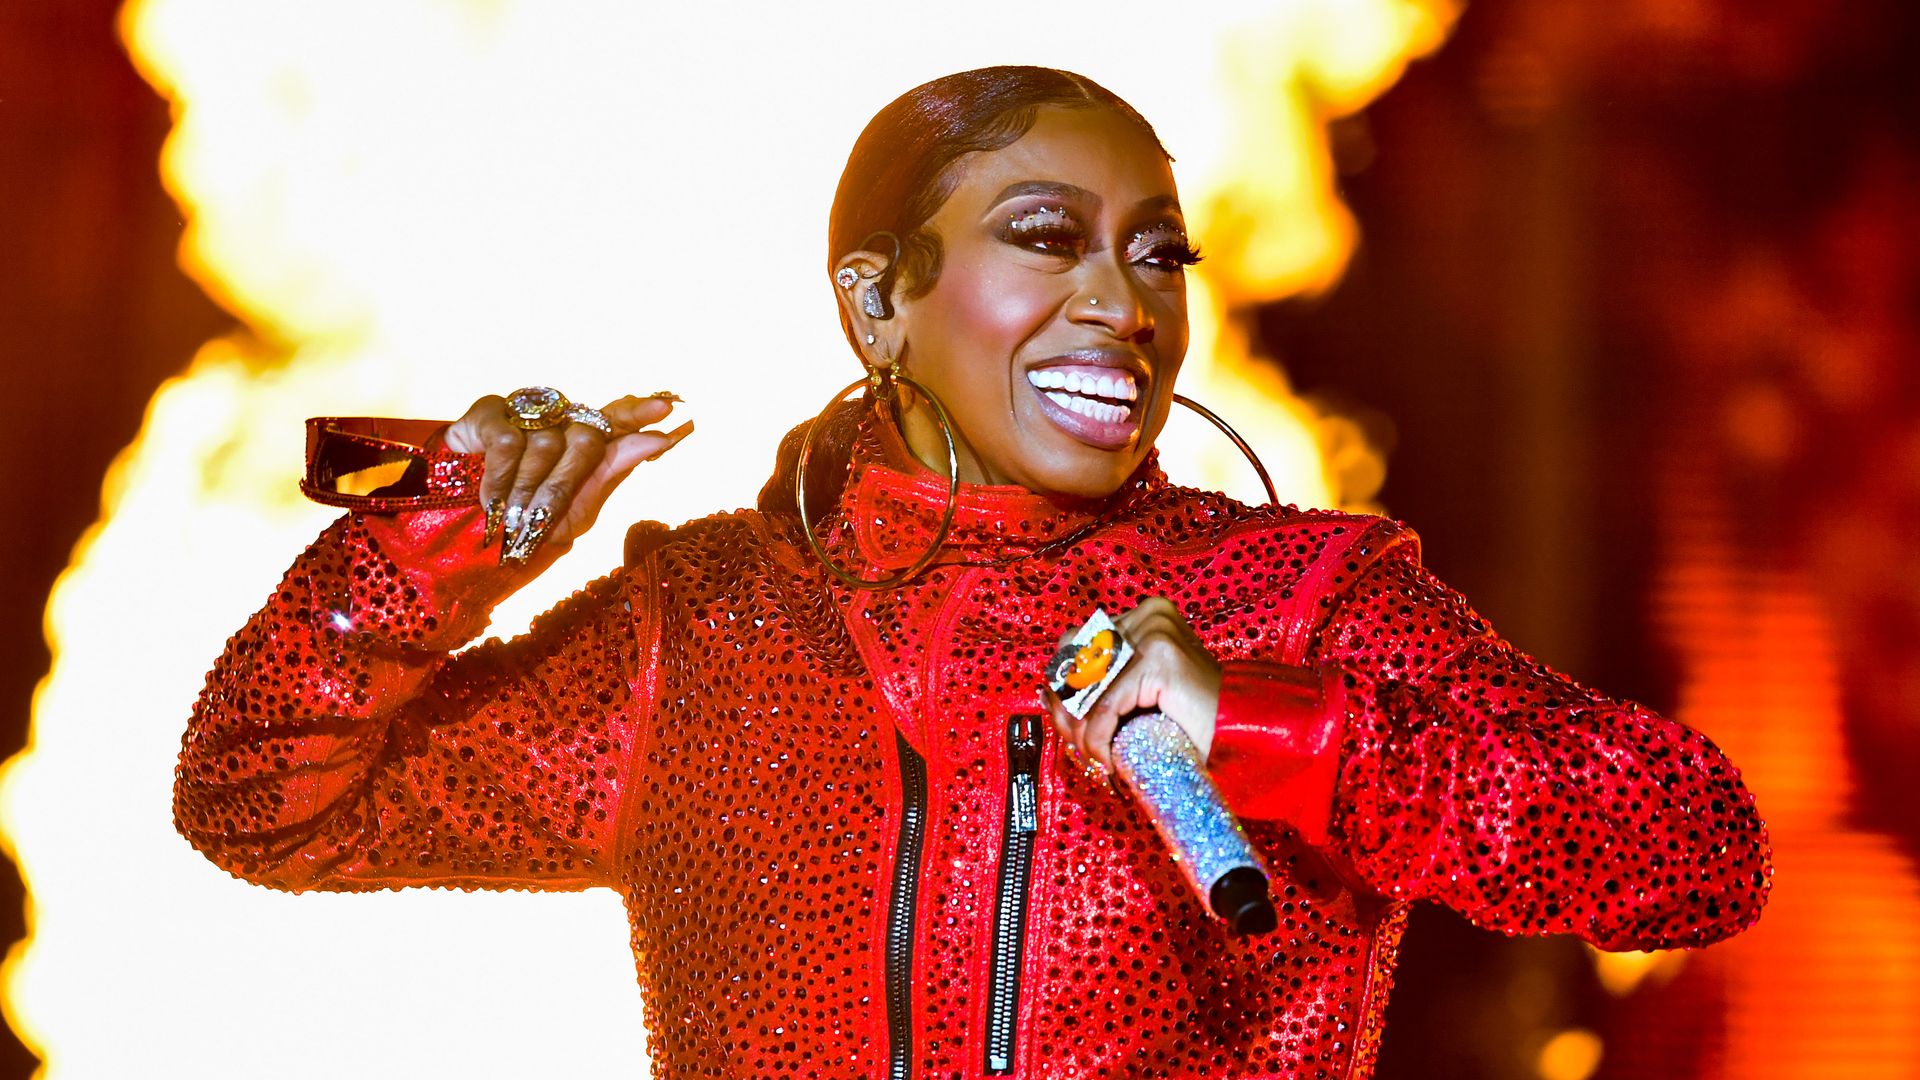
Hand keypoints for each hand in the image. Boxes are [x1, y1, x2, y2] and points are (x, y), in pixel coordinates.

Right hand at [441, 393, 692, 565]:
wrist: (466, 532)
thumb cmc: (529, 523)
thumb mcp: (574, 513)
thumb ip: (611, 475)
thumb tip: (658, 440)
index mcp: (586, 443)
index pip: (618, 420)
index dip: (639, 413)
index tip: (666, 409)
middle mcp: (560, 421)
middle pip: (587, 439)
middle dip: (567, 484)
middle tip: (543, 518)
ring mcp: (528, 414)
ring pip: (547, 445)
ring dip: (527, 491)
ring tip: (511, 519)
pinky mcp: (493, 411)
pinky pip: (509, 443)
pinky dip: (501, 480)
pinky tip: (491, 501)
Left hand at [1041, 596, 1222, 774]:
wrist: (1242, 737)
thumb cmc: (1191, 721)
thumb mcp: (1137, 695)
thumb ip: (1099, 686)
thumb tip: (1047, 690)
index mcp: (1144, 614)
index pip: (1076, 644)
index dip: (1064, 689)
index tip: (1070, 726)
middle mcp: (1149, 614)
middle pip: (1077, 664)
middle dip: (1069, 712)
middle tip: (1082, 750)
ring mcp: (1156, 632)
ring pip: (1088, 690)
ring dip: (1083, 734)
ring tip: (1098, 760)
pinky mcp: (1159, 659)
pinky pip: (1105, 708)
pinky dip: (1100, 741)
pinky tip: (1111, 762)